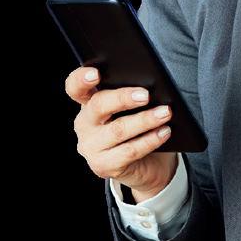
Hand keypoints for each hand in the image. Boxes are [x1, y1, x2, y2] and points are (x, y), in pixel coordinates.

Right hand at [65, 64, 178, 198]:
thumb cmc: (137, 131)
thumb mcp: (130, 110)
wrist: (146, 166)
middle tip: (146, 95)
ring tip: (164, 113)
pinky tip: (163, 132)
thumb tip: (153, 85)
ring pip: (118, 130)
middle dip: (123, 98)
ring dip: (145, 120)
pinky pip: (129, 151)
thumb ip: (131, 96)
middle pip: (98, 105)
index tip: (96, 74)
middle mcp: (84, 124)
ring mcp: (91, 147)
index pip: (75, 87)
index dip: (81, 79)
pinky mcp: (103, 166)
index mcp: (87, 104)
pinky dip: (149, 140)